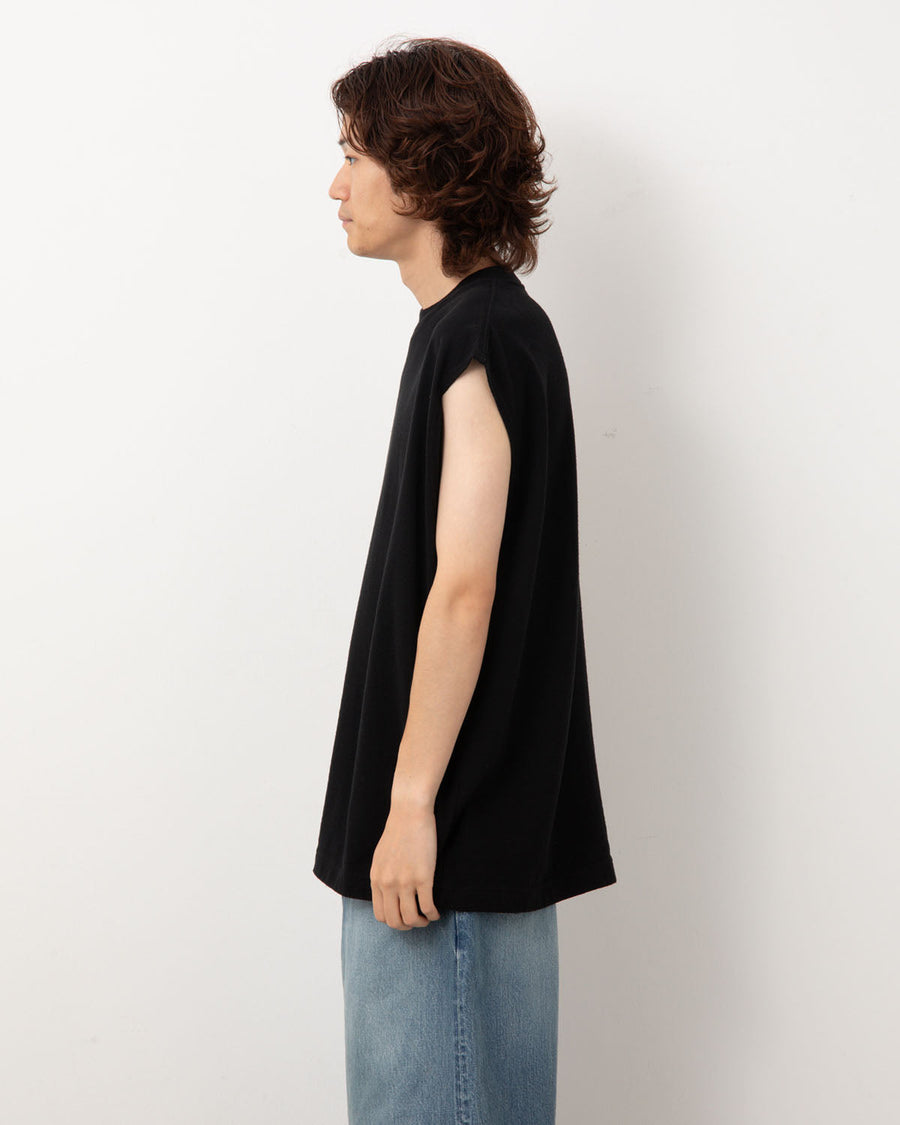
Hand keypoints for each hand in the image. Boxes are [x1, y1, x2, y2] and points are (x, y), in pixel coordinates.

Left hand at [370, 800, 441, 929]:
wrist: (409, 813)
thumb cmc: (398, 831)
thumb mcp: (380, 857)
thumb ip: (382, 877)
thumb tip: (387, 893)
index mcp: (376, 880)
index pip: (380, 915)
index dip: (394, 922)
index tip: (404, 917)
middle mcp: (388, 884)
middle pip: (395, 922)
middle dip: (407, 927)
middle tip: (417, 921)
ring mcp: (405, 882)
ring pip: (411, 918)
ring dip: (421, 923)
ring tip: (428, 917)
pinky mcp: (422, 877)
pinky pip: (427, 907)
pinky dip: (433, 914)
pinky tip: (436, 912)